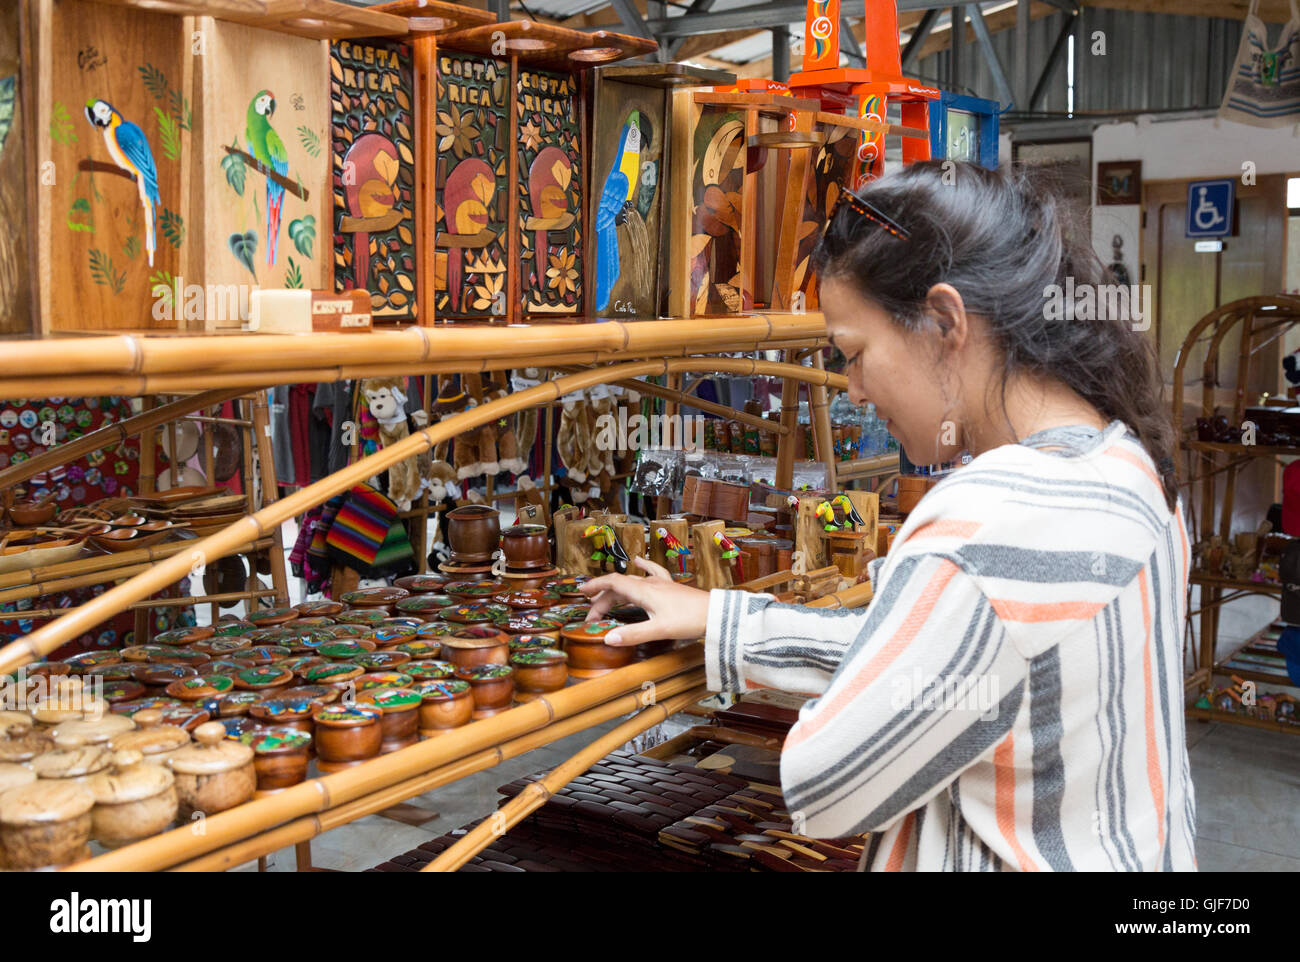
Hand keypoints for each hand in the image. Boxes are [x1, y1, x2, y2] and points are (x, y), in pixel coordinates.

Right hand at [579, 556, 709, 645]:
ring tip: (605, 598)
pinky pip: (653, 573)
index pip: (612, 583)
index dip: (595, 587)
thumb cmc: (690, 620)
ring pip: (632, 582)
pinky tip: (639, 561)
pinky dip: (642, 568)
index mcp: (644, 591)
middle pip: (620, 587)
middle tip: (593, 615)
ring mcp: (661, 584)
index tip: (581, 593)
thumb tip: (608, 639)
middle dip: (603, 599)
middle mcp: (650, 584)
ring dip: (617, 590)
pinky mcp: (671, 588)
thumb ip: (632, 634)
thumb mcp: (659, 630)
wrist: (715, 613)